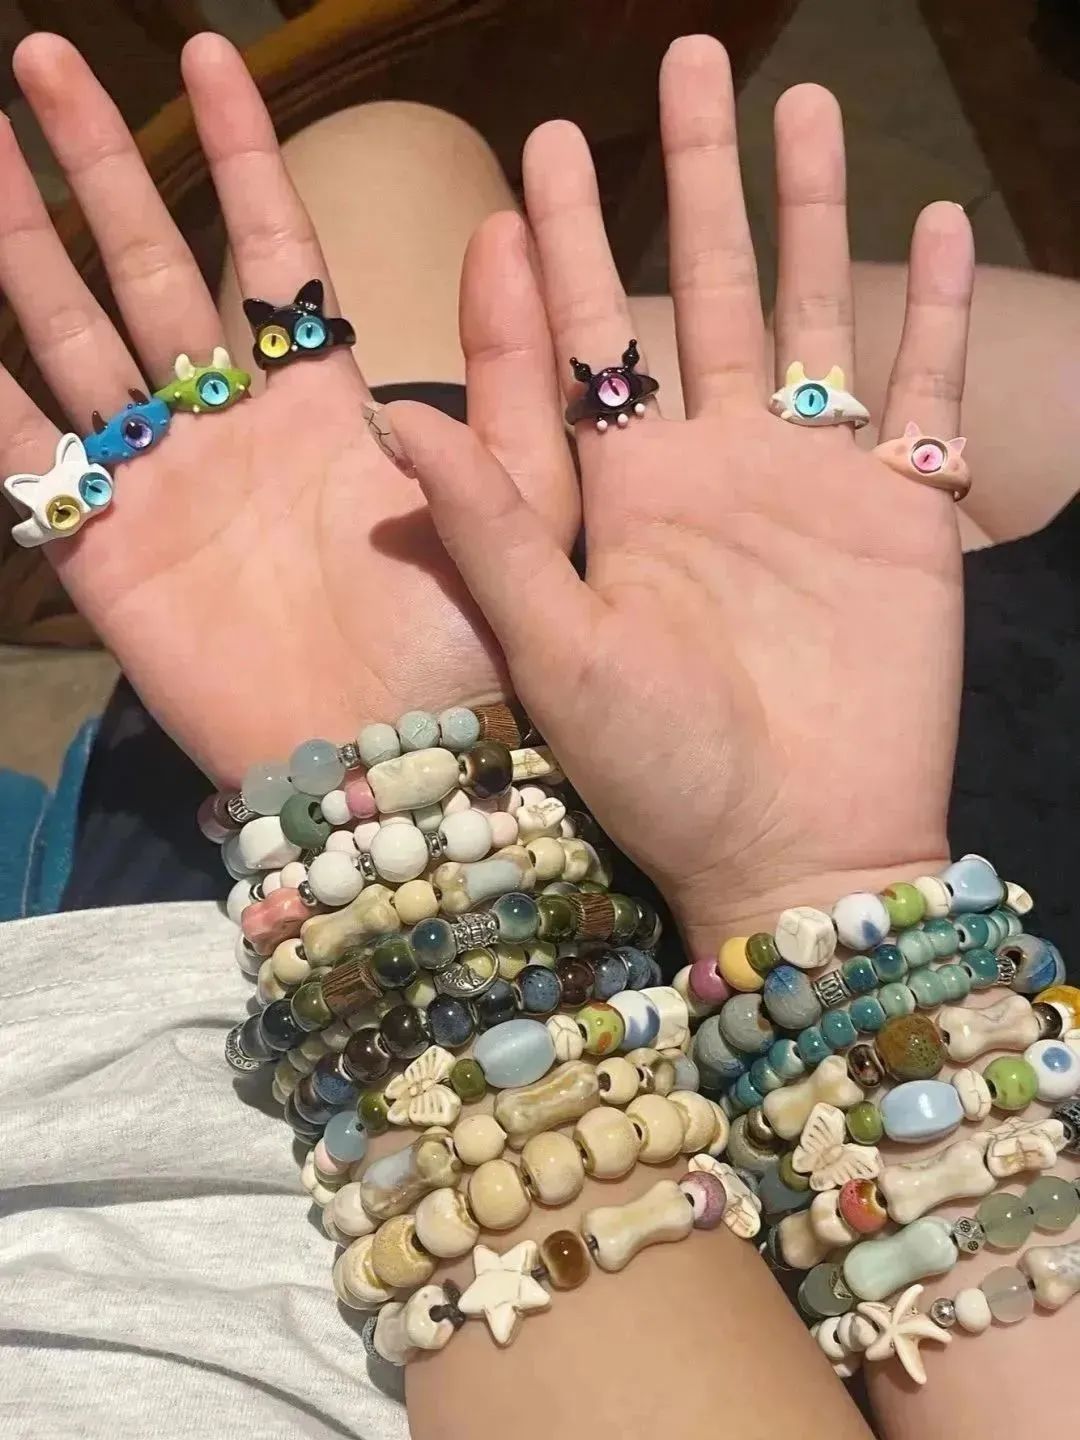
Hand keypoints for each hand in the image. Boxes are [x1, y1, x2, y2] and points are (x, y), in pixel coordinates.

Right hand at [0, 34, 574, 784]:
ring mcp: (160, 488)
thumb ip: (509, 375)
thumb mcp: (522, 503)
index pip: (273, 253)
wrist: (395, 772)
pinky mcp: (104, 556)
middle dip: (102, 165)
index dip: (241, 157)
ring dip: (23, 239)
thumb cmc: (469, 655)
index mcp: (328, 409)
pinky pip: (25, 457)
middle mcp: (233, 431)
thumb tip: (504, 226)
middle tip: (48, 58)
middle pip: (150, 269)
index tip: (210, 57)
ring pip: (73, 335)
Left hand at [392, 36, 974, 949]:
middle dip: (693, 180)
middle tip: (690, 62)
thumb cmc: (660, 776)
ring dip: (812, 214)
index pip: (583, 337)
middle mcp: (710, 469)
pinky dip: (936, 313)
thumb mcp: (556, 651)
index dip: (560, 242)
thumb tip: (396, 412)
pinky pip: (922, 390)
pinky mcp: (903, 514)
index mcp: (621, 495)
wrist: (791, 852)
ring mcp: (810, 484)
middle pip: (698, 291)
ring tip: (813, 110)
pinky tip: (945, 230)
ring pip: (811, 314)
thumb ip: (489, 529)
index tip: (537, 145)